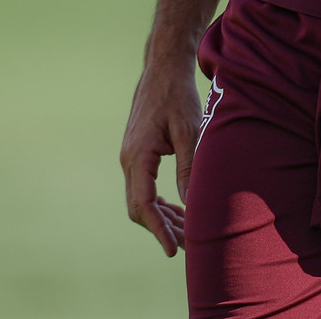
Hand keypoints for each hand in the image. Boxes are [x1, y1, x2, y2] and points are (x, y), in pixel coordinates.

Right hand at [119, 54, 202, 256]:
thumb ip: (188, 167)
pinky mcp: (136, 155)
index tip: (172, 249)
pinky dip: (158, 202)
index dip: (158, 229)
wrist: (162, 70)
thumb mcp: (189, 130)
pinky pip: (142, 188)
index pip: (144, 203)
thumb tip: (191, 203)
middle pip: (138, 207)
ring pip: (140, 200)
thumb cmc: (177, 96)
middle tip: (188, 244)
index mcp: (138, 155)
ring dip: (161, 217)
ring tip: (186, 231)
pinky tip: (177, 209)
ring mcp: (130, 158)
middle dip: (162, 228)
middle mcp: (128, 160)